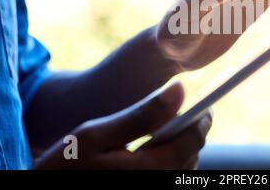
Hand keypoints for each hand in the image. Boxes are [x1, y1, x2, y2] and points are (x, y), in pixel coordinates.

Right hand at [34, 82, 210, 169]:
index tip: (204, 104)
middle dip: (187, 133)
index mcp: (152, 171)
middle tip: (172, 118)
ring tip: (154, 138)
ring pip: (183, 169)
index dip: (202, 118)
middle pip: (192, 155)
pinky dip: (167, 165)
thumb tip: (180, 89)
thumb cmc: (65, 167)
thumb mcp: (97, 135)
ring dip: (177, 150)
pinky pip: (170, 180)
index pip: (194, 139)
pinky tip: (146, 158)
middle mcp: (160, 186)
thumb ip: (142, 114)